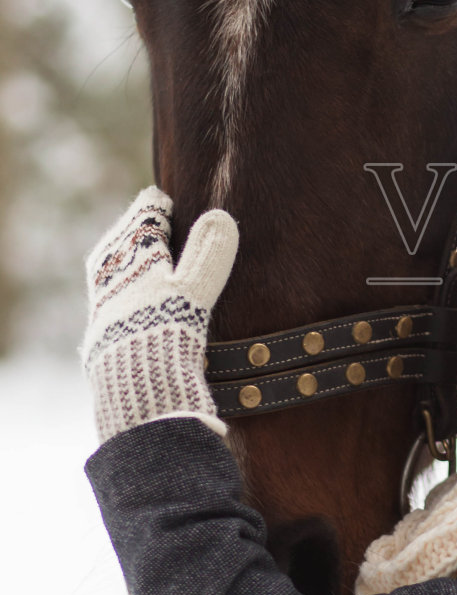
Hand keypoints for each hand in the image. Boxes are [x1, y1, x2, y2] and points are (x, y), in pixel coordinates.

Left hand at [81, 187, 238, 443]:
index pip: (141, 223)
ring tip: (133, 260)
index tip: (160, 201)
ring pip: (107, 277)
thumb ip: (208, 254)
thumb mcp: (193, 291)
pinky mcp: (100, 343)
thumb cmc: (164, 336)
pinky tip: (126, 307)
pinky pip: (106, 306)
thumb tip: (220, 216)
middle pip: (118, 247)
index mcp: (132, 265)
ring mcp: (102, 314)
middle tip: (144, 223)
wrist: (132, 393)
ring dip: (121, 263)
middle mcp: (111, 285)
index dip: (153, 210)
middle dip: (131, 233)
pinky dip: (118, 295)